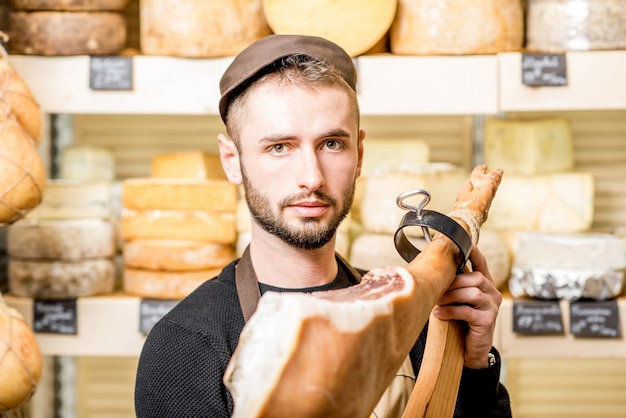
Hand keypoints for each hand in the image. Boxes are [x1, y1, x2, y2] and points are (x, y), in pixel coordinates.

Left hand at [432, 244, 501, 368]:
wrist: (469, 350)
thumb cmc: (460, 322)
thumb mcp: (457, 300)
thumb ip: (453, 285)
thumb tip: (432, 269)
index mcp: (485, 284)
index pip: (481, 264)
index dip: (474, 252)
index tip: (466, 242)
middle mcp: (493, 293)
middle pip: (475, 278)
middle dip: (453, 282)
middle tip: (436, 288)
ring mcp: (492, 307)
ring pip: (472, 293)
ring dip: (450, 296)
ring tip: (436, 302)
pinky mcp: (487, 322)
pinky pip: (467, 311)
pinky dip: (450, 312)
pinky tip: (438, 314)